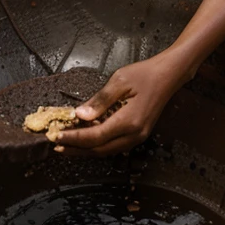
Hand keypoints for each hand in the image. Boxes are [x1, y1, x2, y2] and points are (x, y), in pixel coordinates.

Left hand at [58, 54, 187, 156]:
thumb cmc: (145, 74)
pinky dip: (98, 144)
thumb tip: (80, 115)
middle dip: (76, 149)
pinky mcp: (138, 134)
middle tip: (56, 146)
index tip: (56, 136)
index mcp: (129, 121)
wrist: (169, 76)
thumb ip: (99, 100)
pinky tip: (87, 138)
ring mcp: (138, 136)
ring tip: (67, 145)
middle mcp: (134, 134)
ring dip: (86, 149)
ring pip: (106, 150)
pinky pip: (114, 145)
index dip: (73, 138)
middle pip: (99, 150)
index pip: (94, 137)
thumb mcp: (119, 81)